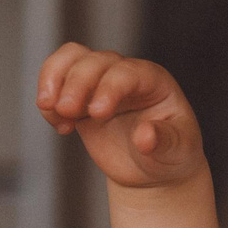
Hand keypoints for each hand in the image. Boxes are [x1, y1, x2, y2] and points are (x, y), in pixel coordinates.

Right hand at [35, 42, 204, 188]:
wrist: (153, 167)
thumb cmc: (173, 152)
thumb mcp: (179, 150)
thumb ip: (165, 141)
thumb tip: (145, 136)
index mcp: (153, 81)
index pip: (126, 72)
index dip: (109, 87)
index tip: (97, 113)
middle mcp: (125, 75)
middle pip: (94, 61)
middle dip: (76, 84)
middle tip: (67, 111)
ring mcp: (100, 83)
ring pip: (71, 59)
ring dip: (53, 80)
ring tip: (50, 109)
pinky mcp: (80, 99)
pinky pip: (56, 83)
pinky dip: (49, 101)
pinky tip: (60, 126)